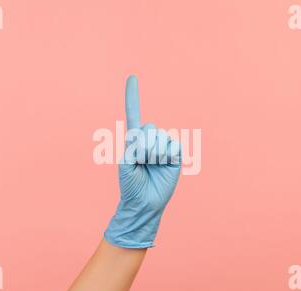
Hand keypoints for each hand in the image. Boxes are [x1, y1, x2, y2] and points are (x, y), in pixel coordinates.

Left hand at [104, 75, 180, 247]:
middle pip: (149, 127)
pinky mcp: (175, 155)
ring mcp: (163, 147)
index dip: (132, 96)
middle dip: (144, 146)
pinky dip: (168, 156)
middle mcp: (149, 140)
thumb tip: (147, 139)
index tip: (132, 77)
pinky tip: (165, 165)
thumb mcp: (125, 165)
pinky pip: (175, 145)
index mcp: (134, 140)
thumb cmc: (130, 185)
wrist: (144, 203)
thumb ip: (133, 148)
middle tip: (143, 162)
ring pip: (161, 137)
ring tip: (152, 167)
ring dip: (155, 154)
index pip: (133, 114)